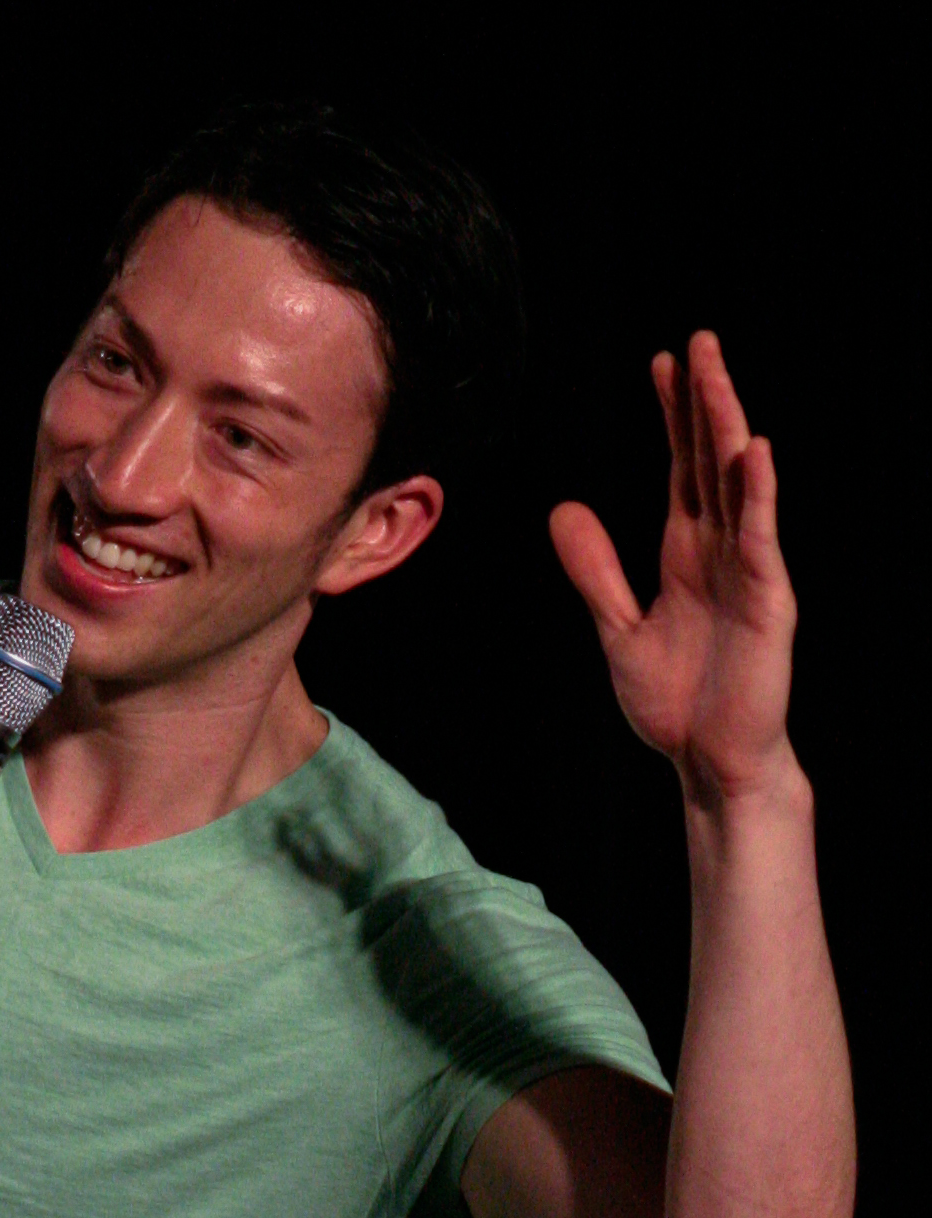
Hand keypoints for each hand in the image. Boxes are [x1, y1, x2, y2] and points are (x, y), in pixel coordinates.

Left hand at [550, 332, 798, 803]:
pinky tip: (753, 452)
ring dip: (728, 430)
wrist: (708, 762)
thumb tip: (563, 509)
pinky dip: (758, 496)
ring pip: (738, 485)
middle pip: (711, 461)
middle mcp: (721, 551)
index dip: (673, 417)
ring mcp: (748, 571)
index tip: (662, 364)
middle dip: (704, 402)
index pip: (682, 469)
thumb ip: (594, 570)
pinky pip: (762, 538)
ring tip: (717, 376)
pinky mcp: (768, 600)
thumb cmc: (674, 703)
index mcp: (686, 554)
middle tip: (697, 342)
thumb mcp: (617, 628)